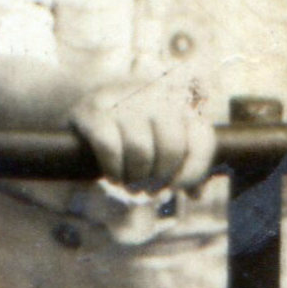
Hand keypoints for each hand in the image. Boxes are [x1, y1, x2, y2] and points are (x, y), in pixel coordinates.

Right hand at [74, 71, 218, 195]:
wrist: (85, 105)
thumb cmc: (133, 130)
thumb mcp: (163, 139)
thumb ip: (185, 164)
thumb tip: (196, 194)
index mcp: (180, 99)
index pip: (201, 139)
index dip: (191, 172)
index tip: (174, 187)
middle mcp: (155, 92)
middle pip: (171, 147)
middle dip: (161, 178)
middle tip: (149, 189)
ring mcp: (123, 99)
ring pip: (141, 151)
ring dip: (136, 179)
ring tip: (131, 186)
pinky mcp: (93, 110)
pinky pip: (110, 149)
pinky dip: (114, 171)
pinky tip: (113, 177)